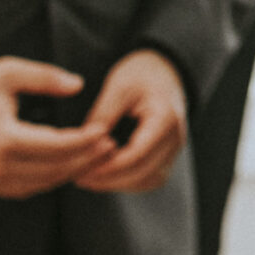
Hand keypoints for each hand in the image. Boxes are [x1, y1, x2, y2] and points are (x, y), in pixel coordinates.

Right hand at [0, 57, 114, 198]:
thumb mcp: (7, 72)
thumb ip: (44, 77)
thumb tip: (78, 84)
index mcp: (2, 138)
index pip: (55, 146)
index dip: (84, 141)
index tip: (105, 130)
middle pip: (53, 169)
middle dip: (86, 159)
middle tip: (111, 146)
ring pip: (43, 183)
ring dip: (72, 171)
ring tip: (97, 155)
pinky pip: (28, 188)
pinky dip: (51, 178)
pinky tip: (70, 165)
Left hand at [71, 49, 187, 193]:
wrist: (164, 70)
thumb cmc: (141, 75)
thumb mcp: (118, 87)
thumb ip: (102, 116)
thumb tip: (82, 146)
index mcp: (165, 118)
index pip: (138, 154)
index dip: (109, 167)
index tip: (82, 170)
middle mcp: (175, 137)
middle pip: (143, 172)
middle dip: (109, 179)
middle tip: (78, 177)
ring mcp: (174, 149)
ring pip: (147, 181)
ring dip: (117, 184)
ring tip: (88, 177)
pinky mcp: (166, 156)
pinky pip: (148, 179)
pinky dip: (127, 181)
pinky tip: (105, 175)